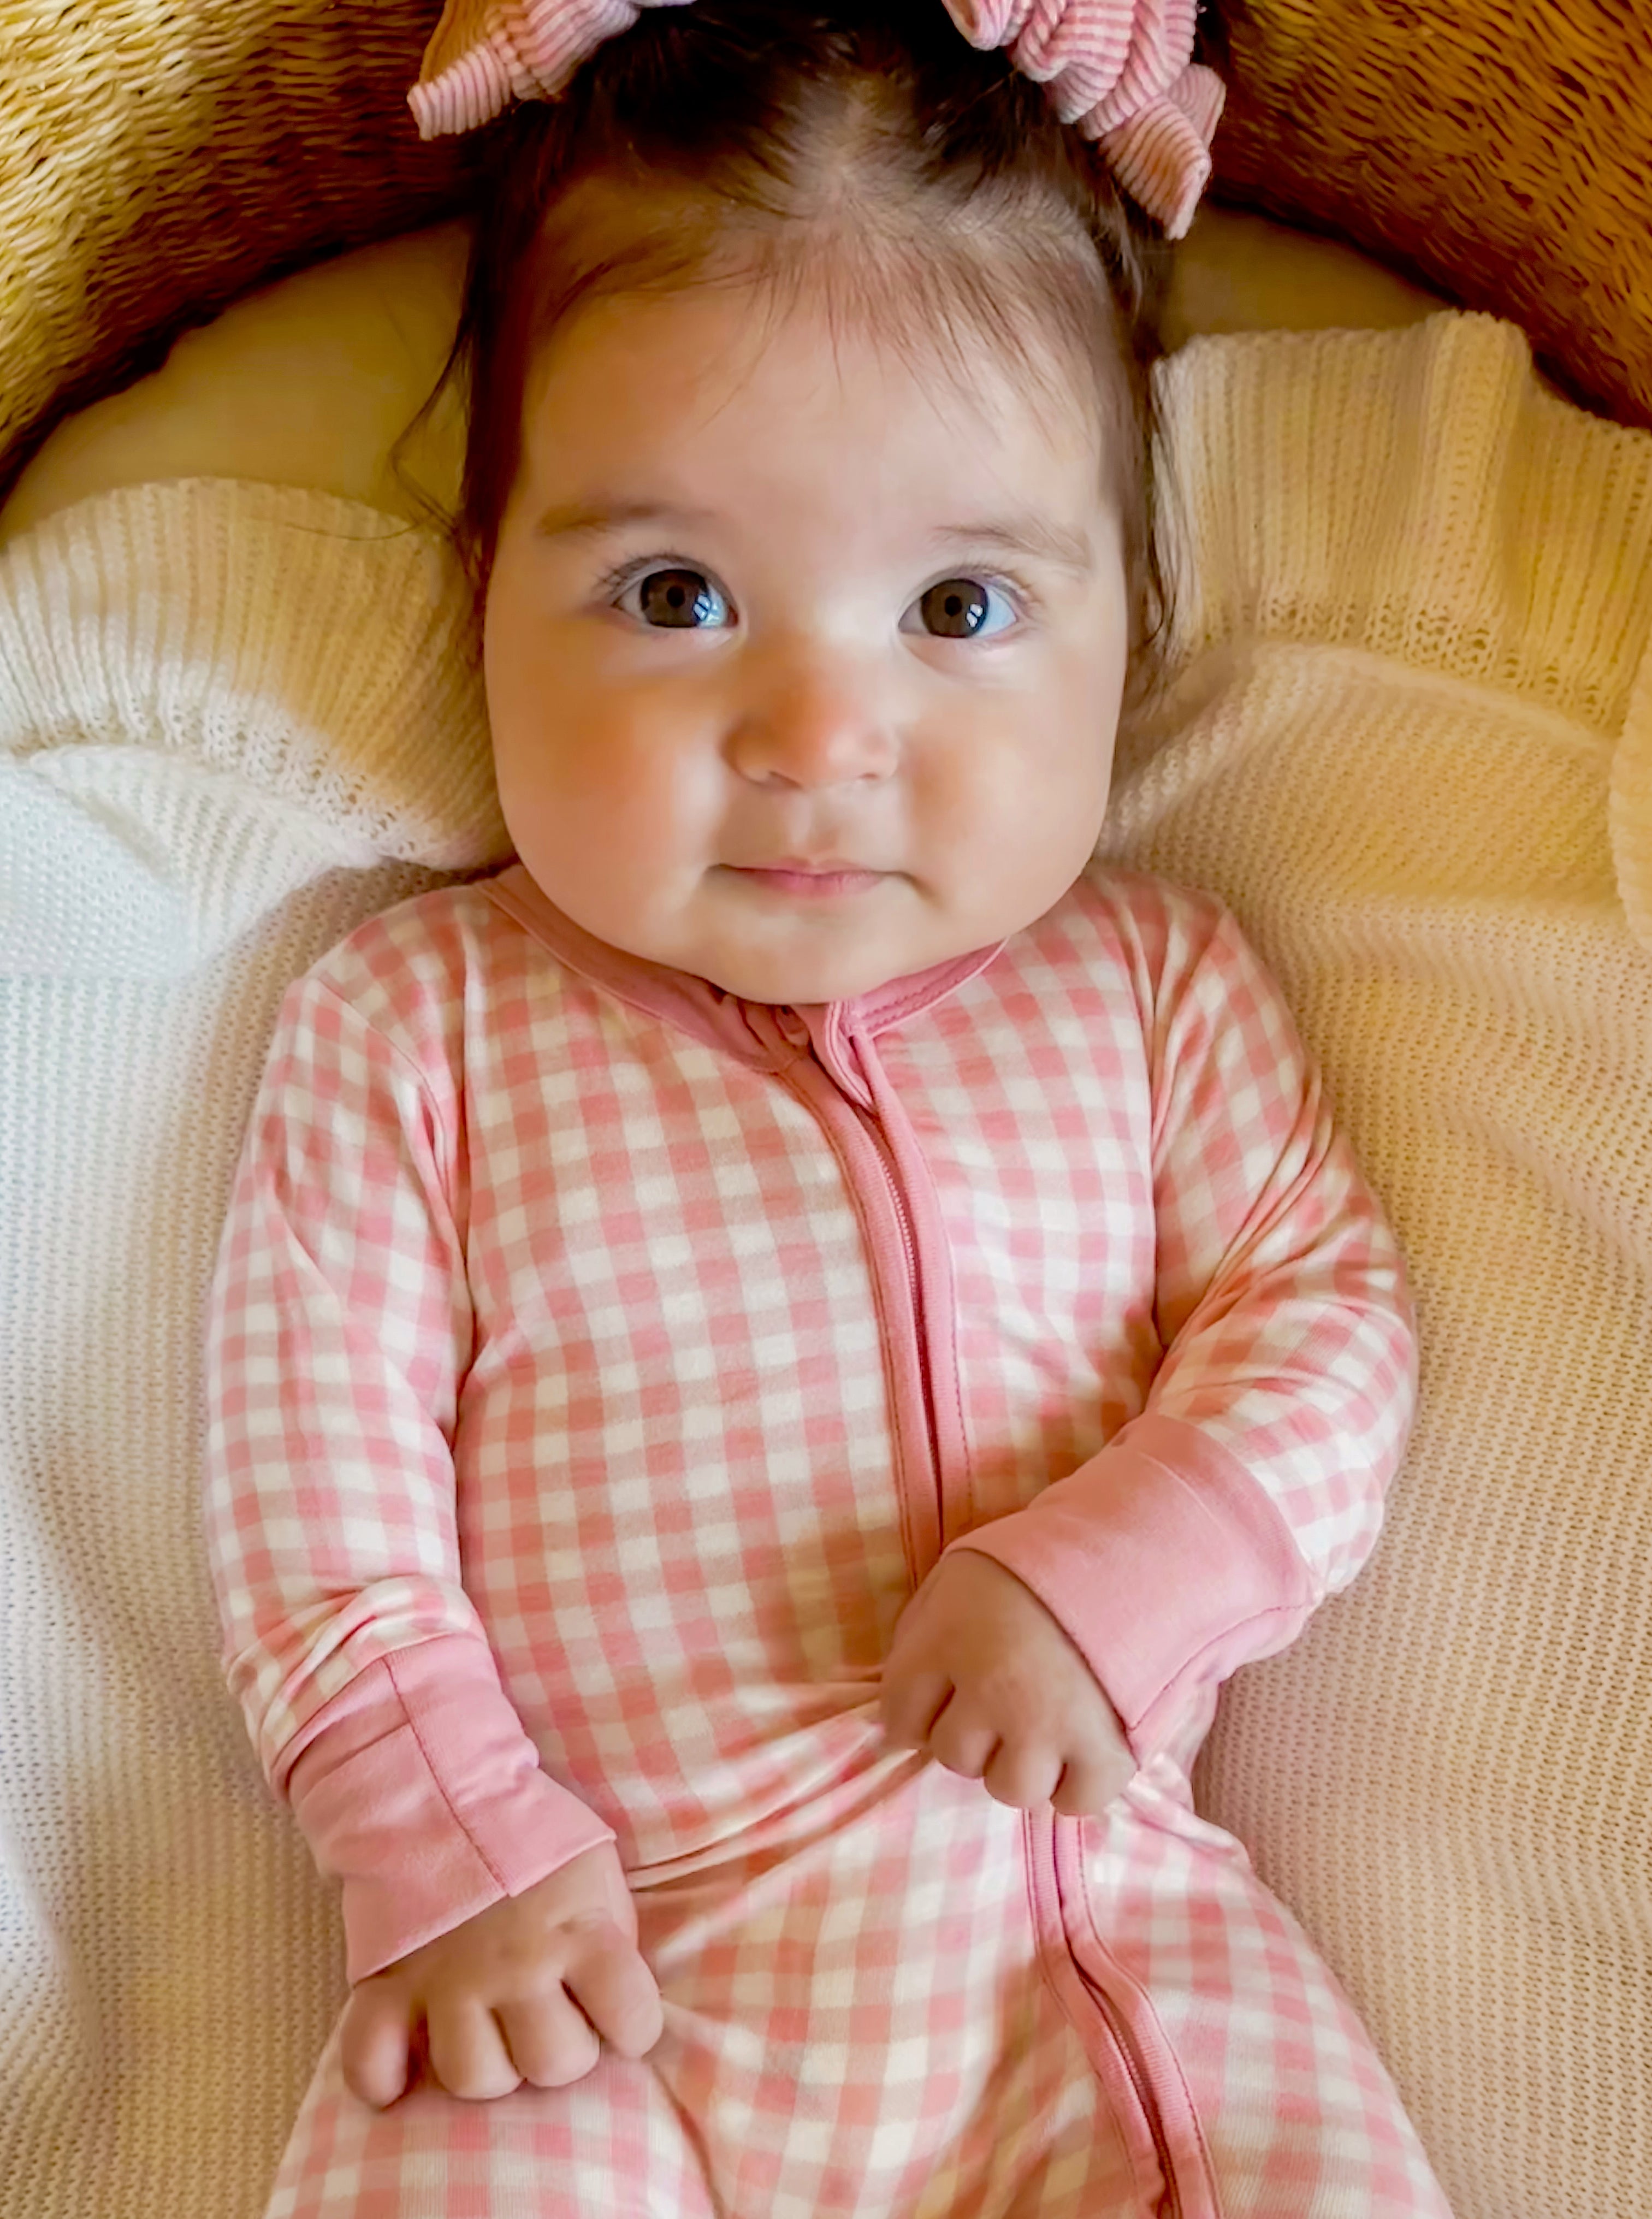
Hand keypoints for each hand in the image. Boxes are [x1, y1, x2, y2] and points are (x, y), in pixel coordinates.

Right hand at [340, 1840, 662, 2107]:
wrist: (443, 1790)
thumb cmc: (531, 1838)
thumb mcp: (595, 1874)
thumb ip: (608, 1938)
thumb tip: (607, 2008)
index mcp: (578, 1929)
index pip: (631, 2018)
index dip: (632, 2025)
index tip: (617, 2016)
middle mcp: (518, 1964)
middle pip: (552, 2063)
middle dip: (560, 2052)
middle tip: (548, 2020)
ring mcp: (449, 1979)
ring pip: (473, 2076)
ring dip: (487, 2067)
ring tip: (489, 2035)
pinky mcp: (388, 1983)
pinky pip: (372, 2060)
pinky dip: (382, 2079)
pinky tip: (400, 2077)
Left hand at [879, 1550, 1136, 1817]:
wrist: (1137, 1548)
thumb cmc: (1038, 1561)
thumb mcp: (958, 1574)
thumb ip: (921, 1634)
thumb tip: (897, 1712)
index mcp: (949, 1640)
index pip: (899, 1717)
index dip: (915, 1714)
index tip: (940, 1702)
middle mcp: (993, 1691)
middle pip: (954, 1755)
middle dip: (972, 1733)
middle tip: (1003, 1700)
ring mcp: (1050, 1726)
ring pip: (1009, 1787)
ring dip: (1020, 1763)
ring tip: (1042, 1725)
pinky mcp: (1106, 1750)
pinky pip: (1074, 1802)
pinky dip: (1074, 1783)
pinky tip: (1080, 1746)